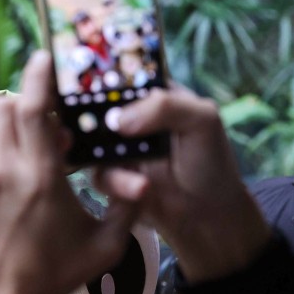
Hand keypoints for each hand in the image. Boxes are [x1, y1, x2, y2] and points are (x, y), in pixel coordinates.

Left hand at [0, 51, 142, 293]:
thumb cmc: (53, 275)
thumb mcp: (104, 248)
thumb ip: (126, 209)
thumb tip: (143, 182)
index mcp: (41, 176)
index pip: (34, 109)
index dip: (39, 76)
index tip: (44, 56)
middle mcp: (5, 171)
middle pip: (4, 108)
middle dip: (25, 104)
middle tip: (47, 121)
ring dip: (14, 139)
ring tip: (35, 168)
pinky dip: (2, 168)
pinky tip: (15, 199)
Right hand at [93, 85, 269, 282]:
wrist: (207, 216)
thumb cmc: (210, 162)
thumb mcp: (202, 121)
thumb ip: (164, 107)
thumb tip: (116, 120)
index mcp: (153, 96)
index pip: (121, 77)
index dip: (100, 78)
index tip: (83, 86)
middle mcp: (131, 119)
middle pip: (96, 109)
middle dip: (89, 121)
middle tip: (88, 132)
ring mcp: (118, 149)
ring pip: (90, 145)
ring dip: (111, 164)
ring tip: (140, 183)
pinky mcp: (111, 177)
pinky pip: (97, 175)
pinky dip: (116, 184)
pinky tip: (140, 191)